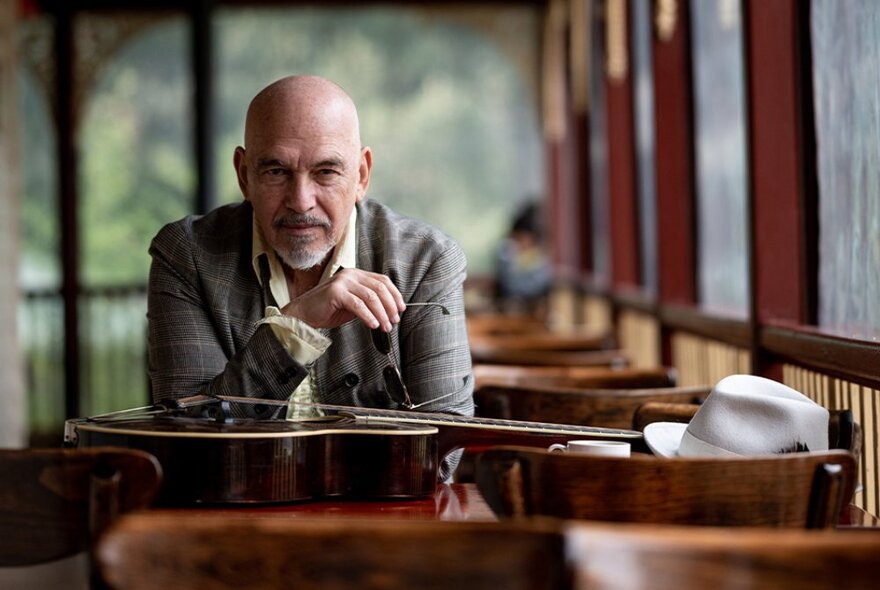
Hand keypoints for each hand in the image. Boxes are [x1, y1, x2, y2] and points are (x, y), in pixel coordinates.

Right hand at [280, 268, 404, 331]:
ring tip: (385, 326)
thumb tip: (389, 310)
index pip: (382, 280)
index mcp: (356, 275)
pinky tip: (373, 325)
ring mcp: (342, 281)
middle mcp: (350, 274)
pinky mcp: (335, 292)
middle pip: (379, 288)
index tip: (401, 309)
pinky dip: (368, 316)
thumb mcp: (353, 304)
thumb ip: (369, 303)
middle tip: (394, 321)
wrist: (304, 314)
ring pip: (371, 297)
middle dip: (390, 306)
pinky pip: (358, 305)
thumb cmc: (328, 310)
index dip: (394, 295)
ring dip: (381, 314)